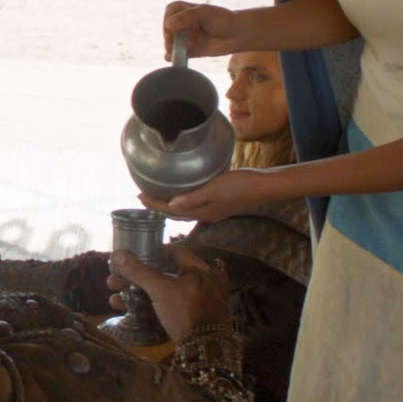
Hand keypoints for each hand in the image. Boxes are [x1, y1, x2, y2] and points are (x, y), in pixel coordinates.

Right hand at [107, 244, 230, 341]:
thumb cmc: (186, 311)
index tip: (133, 256)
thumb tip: (117, 254)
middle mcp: (198, 283)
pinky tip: (124, 311)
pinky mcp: (186, 321)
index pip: (175, 252)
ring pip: (160, 294)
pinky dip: (145, 309)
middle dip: (136, 277)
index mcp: (199, 269)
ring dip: (136, 294)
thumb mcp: (162, 290)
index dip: (152, 252)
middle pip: (162, 274)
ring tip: (113, 297)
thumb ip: (140, 272)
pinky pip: (163, 309)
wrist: (205, 349)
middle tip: (114, 279)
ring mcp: (193, 303)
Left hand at [139, 168, 277, 222]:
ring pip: (185, 212)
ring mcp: (213, 212)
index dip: (154, 204)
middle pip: (175, 214)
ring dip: (170, 206)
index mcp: (202, 213)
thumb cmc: (240, 185)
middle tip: (144, 197)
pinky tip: (184, 195)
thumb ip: (193, 199)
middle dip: (158, 207)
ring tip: (158, 196)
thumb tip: (170, 206)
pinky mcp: (219, 206)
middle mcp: (205, 215)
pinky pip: (194, 207)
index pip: (170, 211)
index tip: (139, 196)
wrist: (263, 187)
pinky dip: (183, 203)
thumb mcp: (214, 189)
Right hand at [163, 0, 241, 60]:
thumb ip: (187, 17)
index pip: (169, 13)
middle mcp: (182, 23)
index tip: (174, 27)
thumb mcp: (205, 13)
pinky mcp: (190, 51)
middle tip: (178, 41)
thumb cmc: (222, 19)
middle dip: (171, 36)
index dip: (170, 20)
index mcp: (183, 9)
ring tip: (180, 49)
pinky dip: (172, 57)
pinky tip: (171, 58)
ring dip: (172, 47)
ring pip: (171, 43)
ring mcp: (185, 37)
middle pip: (168, 30)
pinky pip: (177, 55)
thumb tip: (169, 25)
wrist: (237, 34)